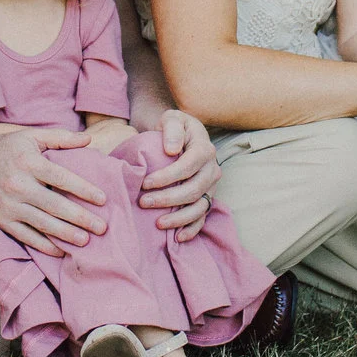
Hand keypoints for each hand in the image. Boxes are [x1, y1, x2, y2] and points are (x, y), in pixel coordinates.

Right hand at [0, 128, 107, 255]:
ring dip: (66, 234)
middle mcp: (18, 185)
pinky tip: (61, 250)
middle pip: (55, 205)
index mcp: (28, 162)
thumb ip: (60, 138)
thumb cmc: (3, 149)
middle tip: (102, 227)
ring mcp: (9, 206)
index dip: (83, 189)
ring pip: (42, 224)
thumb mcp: (29, 136)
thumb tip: (89, 139)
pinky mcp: (2, 221)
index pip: (61, 178)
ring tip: (86, 241)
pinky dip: (44, 245)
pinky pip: (26, 236)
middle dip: (80, 218)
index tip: (103, 199)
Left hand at [137, 109, 221, 240]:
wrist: (179, 136)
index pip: (188, 166)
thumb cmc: (172, 127)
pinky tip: (177, 238)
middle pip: (193, 189)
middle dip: (168, 199)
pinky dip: (192, 229)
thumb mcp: (171, 118)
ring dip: (179, 218)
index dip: (167, 177)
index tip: (145, 183)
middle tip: (143, 202)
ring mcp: (211, 186)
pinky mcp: (206, 198)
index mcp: (204, 148)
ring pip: (199, 207)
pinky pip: (202, 217)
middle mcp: (212, 169)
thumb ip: (172, 129)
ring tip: (157, 223)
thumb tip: (172, 150)